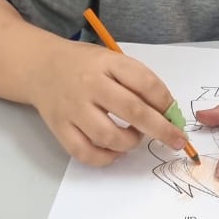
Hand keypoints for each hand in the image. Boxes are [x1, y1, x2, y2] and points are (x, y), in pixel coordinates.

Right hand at [30, 40, 184, 165]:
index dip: (166, 102)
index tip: (175, 115)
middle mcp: (89, 85)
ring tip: (134, 137)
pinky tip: (115, 151)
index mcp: (106, 63)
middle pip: (132, 111)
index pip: (145, 83)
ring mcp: (72, 108)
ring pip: (109, 136)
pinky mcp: (60, 128)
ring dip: (130, 143)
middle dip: (161, 130)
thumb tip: (168, 113)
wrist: (40, 66)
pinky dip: (106, 158)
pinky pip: (85, 153)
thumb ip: (137, 82)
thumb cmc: (85, 66)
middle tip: (177, 141)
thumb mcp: (112, 61)